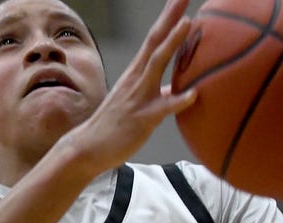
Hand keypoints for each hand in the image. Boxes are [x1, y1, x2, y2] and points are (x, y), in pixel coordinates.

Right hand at [65, 0, 195, 173]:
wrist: (88, 147)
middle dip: (171, 17)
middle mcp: (136, 79)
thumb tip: (181, 91)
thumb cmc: (114, 126)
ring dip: (172, 44)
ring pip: (156, 66)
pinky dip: (178, 100)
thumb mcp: (139, 104)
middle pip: (155, 41)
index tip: (181, 0)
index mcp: (136, 74)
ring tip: (189, 23)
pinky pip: (162, 108)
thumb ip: (160, 95)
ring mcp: (138, 97)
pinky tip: (194, 94)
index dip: (168, 19)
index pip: (155, 39)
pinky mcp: (141, 118)